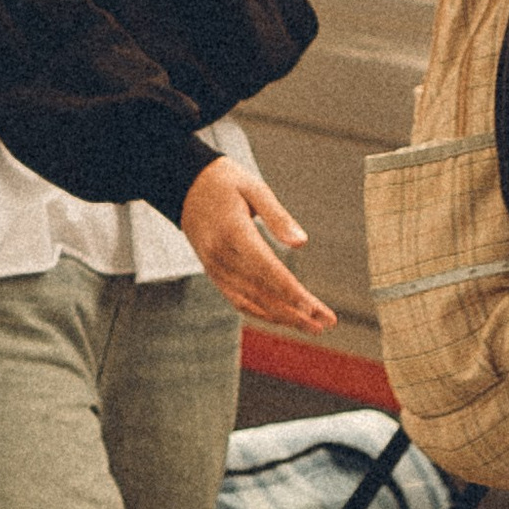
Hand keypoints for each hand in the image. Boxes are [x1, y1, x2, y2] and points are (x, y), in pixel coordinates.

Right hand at [181, 158, 336, 332]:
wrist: (184, 185)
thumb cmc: (226, 182)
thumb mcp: (254, 188)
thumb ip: (278, 217)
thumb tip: (302, 244)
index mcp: (232, 231)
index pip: (266, 269)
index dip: (290, 291)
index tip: (314, 308)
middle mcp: (220, 255)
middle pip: (261, 290)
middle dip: (294, 311)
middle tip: (324, 324)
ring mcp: (213, 266)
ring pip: (249, 300)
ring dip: (281, 316)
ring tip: (312, 326)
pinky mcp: (212, 272)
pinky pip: (236, 299)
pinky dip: (261, 312)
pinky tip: (282, 318)